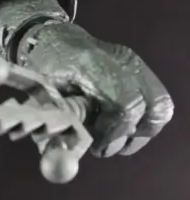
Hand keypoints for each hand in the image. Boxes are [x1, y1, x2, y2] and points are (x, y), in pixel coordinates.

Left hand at [18, 19, 172, 156]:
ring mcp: (133, 63)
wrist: (54, 40)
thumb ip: (53, 127)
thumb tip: (62, 160)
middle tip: (104, 146)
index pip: (125, 104)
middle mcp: (119, 61)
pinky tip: (117, 123)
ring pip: (159, 105)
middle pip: (150, 106)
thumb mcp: (41, 97)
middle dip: (129, 135)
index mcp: (90, 65)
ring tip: (112, 136)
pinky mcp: (140, 69)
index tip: (97, 147)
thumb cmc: (43, 70)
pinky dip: (142, 120)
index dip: (115, 133)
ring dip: (139, 130)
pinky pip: (157, 101)